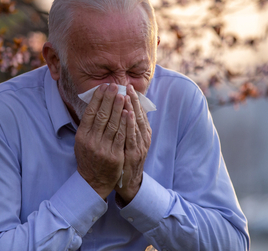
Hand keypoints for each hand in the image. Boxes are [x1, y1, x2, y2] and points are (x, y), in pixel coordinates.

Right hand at [74, 83, 127, 198]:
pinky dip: (124, 123)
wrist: (93, 181)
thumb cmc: (88, 158)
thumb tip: (95, 104)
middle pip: (101, 115)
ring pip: (112, 124)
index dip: (98, 98)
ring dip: (118, 108)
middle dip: (109, 99)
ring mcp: (103, 148)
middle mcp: (91, 140)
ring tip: (122, 95)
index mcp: (82, 135)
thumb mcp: (82, 142)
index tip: (104, 87)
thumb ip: (88, 126)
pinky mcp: (114, 155)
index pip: (90, 112)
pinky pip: (121, 136)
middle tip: (115, 86)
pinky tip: (127, 112)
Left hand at [115, 84, 151, 203]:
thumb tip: (124, 109)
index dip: (134, 99)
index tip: (128, 87)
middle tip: (127, 86)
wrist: (128, 182)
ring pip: (136, 124)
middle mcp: (144, 137)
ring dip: (132, 109)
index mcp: (143, 132)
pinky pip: (132, 136)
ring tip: (126, 95)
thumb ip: (128, 126)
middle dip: (133, 100)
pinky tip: (127, 114)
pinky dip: (130, 124)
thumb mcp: (129, 140)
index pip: (139, 112)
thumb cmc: (126, 158)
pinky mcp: (135, 154)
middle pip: (139, 115)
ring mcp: (140, 145)